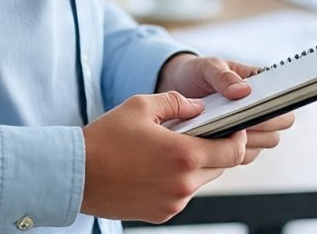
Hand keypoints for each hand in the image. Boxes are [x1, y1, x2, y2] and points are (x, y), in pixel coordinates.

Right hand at [81, 91, 247, 221]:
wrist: (77, 174)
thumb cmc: (106, 138)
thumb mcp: (140, 105)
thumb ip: (175, 102)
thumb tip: (197, 108)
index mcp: (183, 155)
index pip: (232, 151)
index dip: (239, 138)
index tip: (234, 127)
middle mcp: (183, 184)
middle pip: (220, 167)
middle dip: (217, 148)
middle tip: (202, 132)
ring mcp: (173, 202)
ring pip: (200, 181)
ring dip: (196, 164)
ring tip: (173, 146)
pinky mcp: (162, 214)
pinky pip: (181, 194)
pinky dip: (178, 179)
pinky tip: (158, 165)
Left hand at [157, 54, 295, 162]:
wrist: (177, 86)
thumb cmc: (197, 72)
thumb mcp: (207, 67)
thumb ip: (223, 77)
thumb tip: (243, 91)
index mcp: (260, 85)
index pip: (284, 102)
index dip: (277, 108)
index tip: (259, 109)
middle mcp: (260, 109)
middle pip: (277, 128)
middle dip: (259, 127)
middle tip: (237, 121)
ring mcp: (249, 129)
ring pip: (262, 145)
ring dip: (244, 140)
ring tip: (222, 129)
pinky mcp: (234, 144)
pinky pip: (242, 155)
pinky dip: (231, 151)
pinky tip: (215, 140)